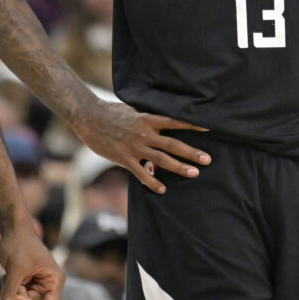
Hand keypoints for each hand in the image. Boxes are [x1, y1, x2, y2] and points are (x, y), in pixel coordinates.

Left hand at [0, 228, 63, 299]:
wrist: (13, 230)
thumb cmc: (19, 244)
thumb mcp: (14, 269)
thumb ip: (9, 291)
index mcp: (55, 280)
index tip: (18, 296)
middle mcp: (49, 284)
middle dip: (20, 297)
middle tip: (11, 281)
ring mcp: (37, 285)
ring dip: (13, 293)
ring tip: (8, 276)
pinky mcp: (27, 283)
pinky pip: (17, 296)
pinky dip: (9, 289)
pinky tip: (7, 275)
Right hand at [72, 99, 209, 193]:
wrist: (89, 118)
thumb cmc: (111, 112)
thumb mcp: (132, 110)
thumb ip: (147, 117)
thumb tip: (161, 119)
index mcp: (147, 119)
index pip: (174, 122)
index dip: (192, 125)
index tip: (209, 128)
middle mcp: (144, 134)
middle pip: (172, 144)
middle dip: (192, 153)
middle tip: (208, 160)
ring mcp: (135, 147)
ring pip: (161, 160)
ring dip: (179, 167)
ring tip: (194, 174)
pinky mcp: (124, 159)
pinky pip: (141, 173)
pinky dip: (152, 182)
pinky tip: (162, 189)